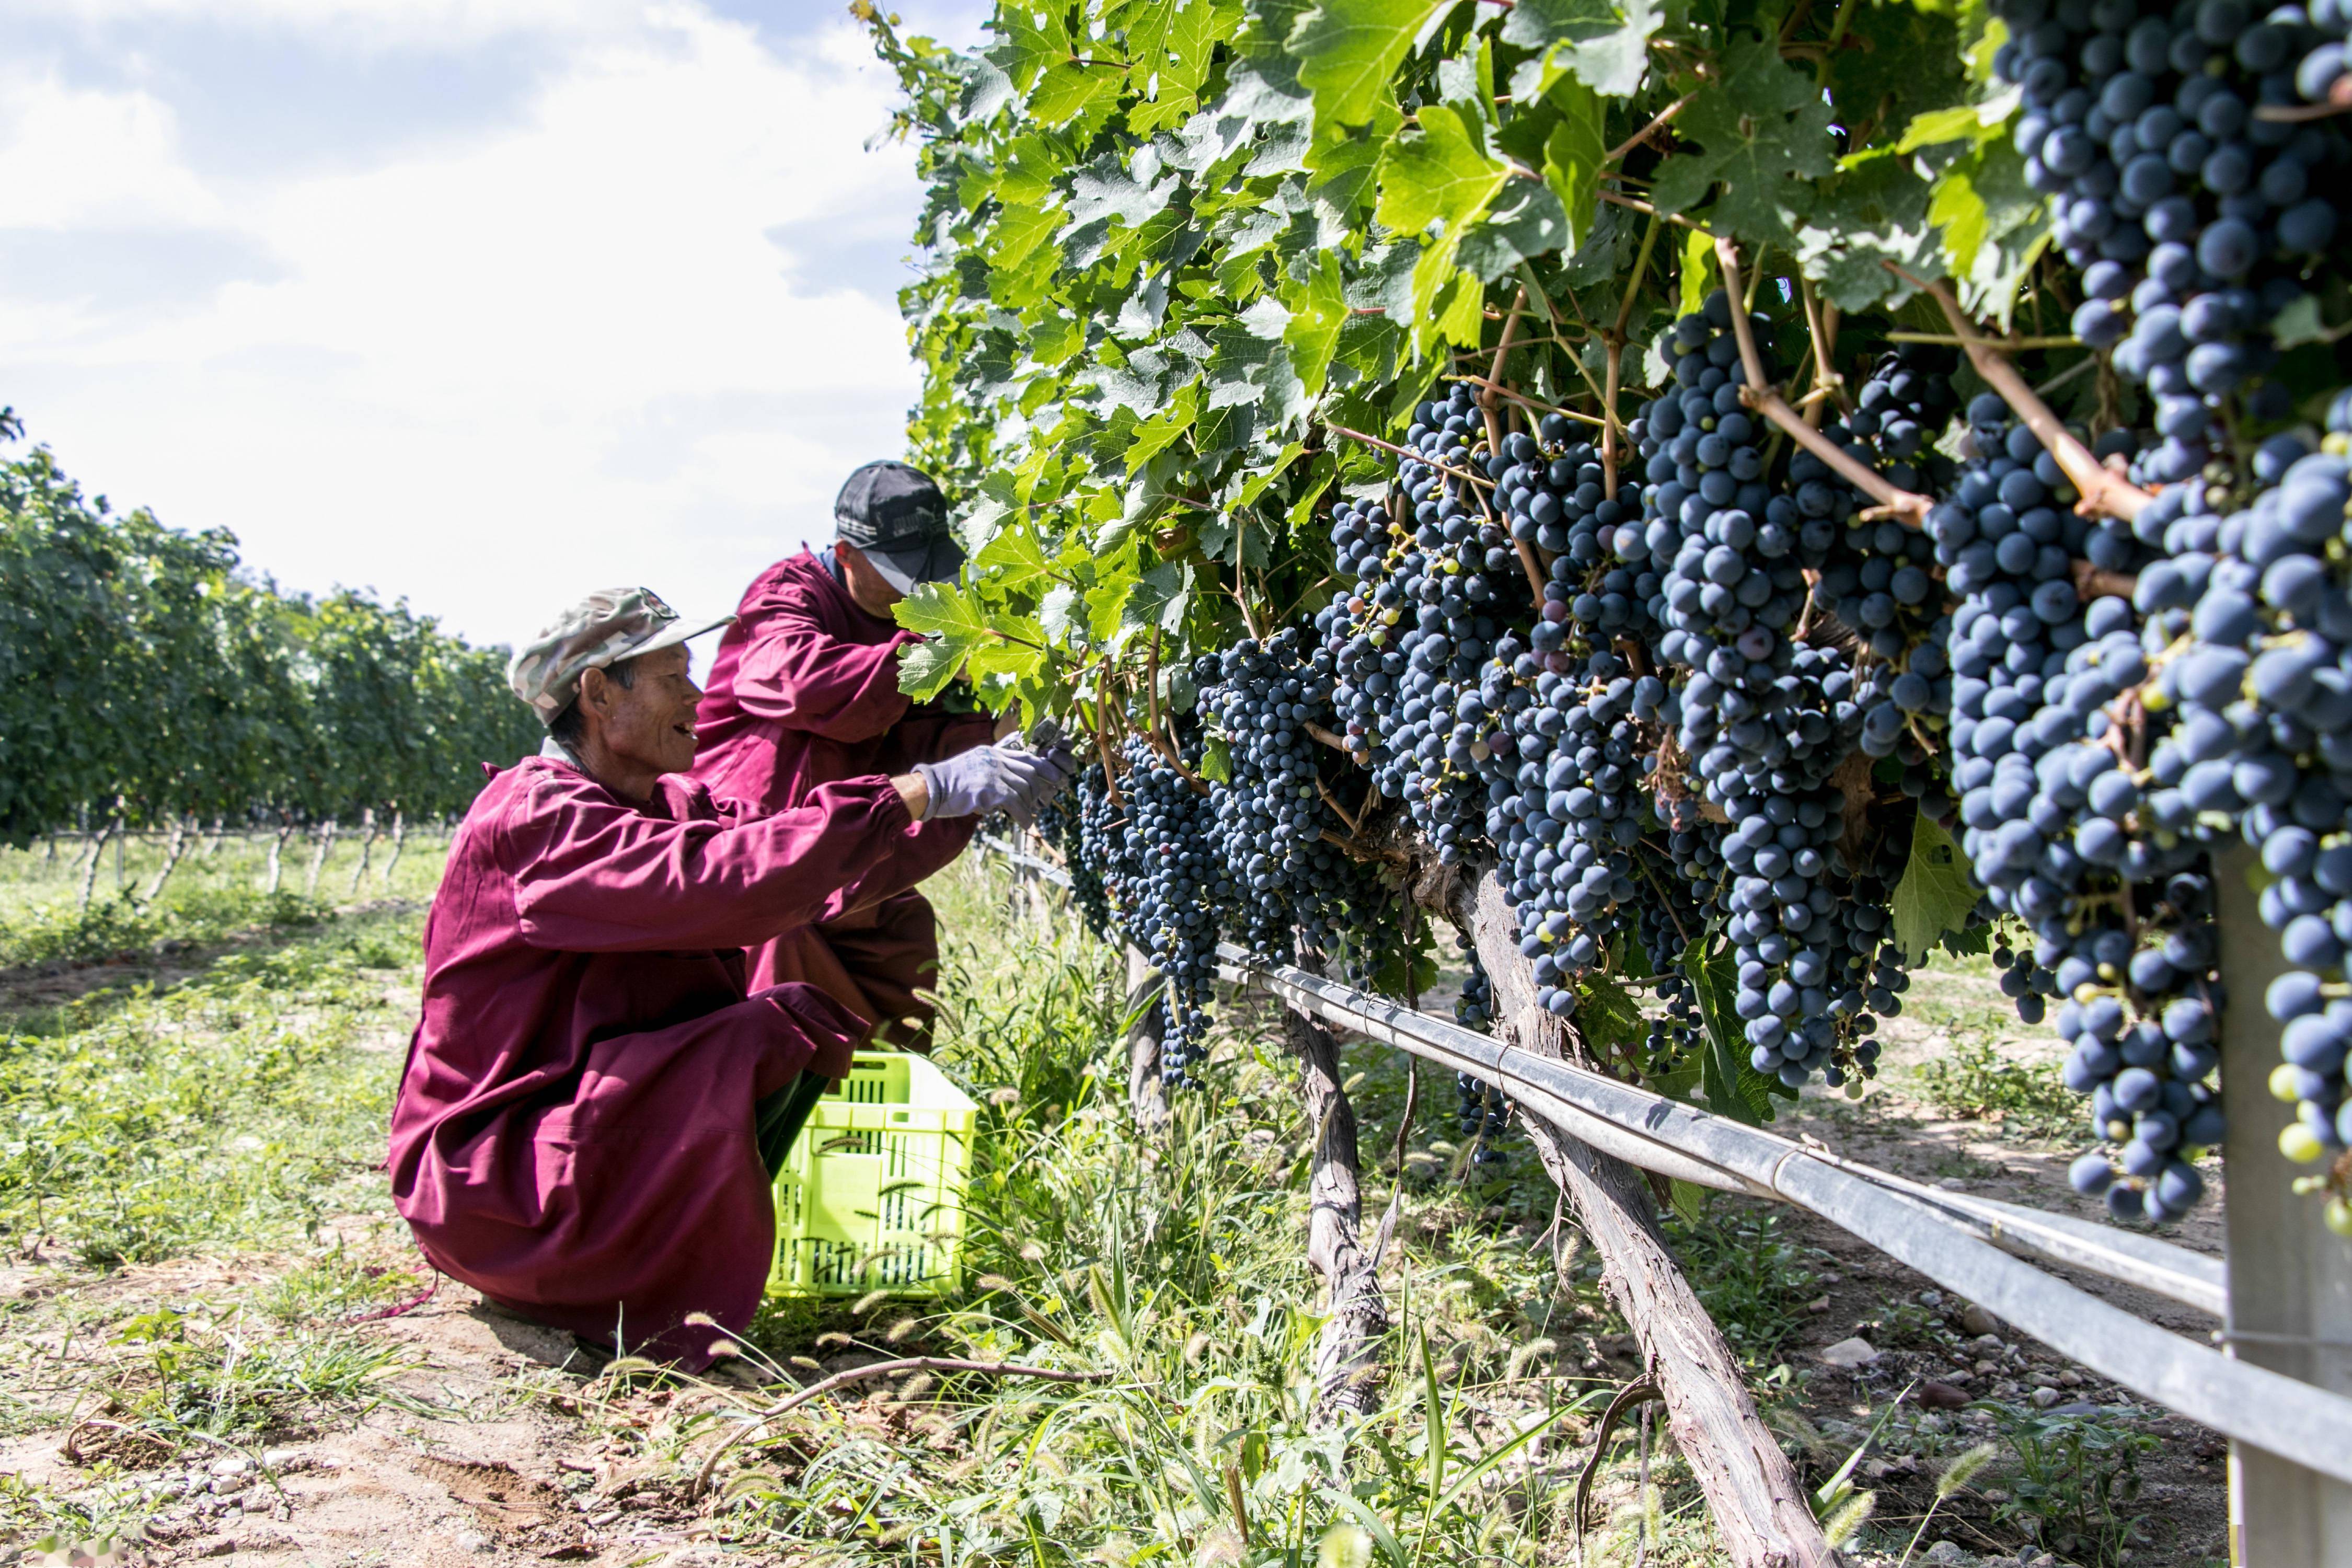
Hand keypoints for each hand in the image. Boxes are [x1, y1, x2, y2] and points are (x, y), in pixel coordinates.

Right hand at [915, 743, 1075, 823]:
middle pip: (1030, 773)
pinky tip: (1024, 825)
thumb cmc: (949, 783)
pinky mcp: (989, 790)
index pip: (1027, 756)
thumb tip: (1008, 790)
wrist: (930, 788)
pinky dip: (1023, 816)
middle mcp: (995, 760)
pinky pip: (1016, 804)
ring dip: (1029, 806)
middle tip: (1037, 803)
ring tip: (1026, 816)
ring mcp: (992, 773)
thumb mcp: (973, 767)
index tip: (1056, 778)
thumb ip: (991, 771)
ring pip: (1024, 789)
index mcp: (993, 752)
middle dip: (1038, 790)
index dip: (1045, 768)